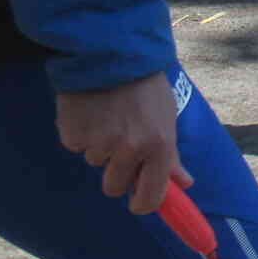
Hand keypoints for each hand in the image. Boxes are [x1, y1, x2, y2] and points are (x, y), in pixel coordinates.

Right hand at [57, 72, 190, 215]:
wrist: (112, 55)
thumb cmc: (146, 88)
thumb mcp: (167, 118)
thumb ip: (171, 156)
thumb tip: (184, 184)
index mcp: (159, 146)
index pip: (149, 197)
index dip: (142, 203)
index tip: (138, 201)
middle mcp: (130, 149)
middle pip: (114, 187)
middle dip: (117, 173)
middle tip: (121, 145)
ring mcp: (99, 143)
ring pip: (96, 164)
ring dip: (100, 148)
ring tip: (109, 117)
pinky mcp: (73, 135)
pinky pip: (77, 147)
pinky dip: (82, 134)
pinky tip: (91, 112)